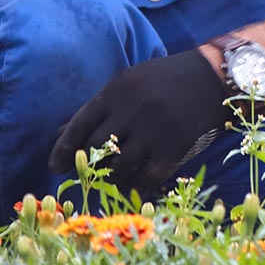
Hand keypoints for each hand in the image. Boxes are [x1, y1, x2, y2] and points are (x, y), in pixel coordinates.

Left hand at [47, 49, 229, 194]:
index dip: (64, 149)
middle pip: (98, 148)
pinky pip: (148, 176)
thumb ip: (96, 109)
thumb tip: (59, 133)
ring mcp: (154, 130)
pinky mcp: (175, 147)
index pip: (80, 124)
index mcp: (116, 91)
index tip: (55, 167)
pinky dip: (136, 186)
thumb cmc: (161, 80)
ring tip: (110, 182)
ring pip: (121, 166)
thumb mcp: (126, 84)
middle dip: (88, 165)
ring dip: (112, 178)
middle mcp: (132, 110)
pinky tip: (133, 187)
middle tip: (84, 177)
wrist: (210, 77)